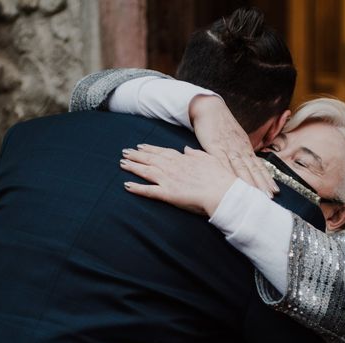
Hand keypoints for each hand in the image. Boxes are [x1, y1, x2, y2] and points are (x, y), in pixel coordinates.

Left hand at [121, 145, 237, 215]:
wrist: (222, 192)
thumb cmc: (219, 177)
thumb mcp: (208, 159)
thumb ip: (195, 154)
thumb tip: (186, 149)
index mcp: (183, 159)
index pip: (162, 152)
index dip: (150, 149)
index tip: (141, 146)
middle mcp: (173, 167)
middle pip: (151, 159)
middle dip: (137, 155)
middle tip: (125, 152)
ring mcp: (169, 179)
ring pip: (146, 171)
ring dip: (133, 167)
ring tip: (122, 163)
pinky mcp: (168, 193)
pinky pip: (148, 191)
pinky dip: (137, 188)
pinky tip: (126, 186)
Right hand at [189, 95, 278, 195]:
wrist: (210, 108)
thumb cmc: (222, 125)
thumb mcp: (236, 139)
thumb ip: (242, 152)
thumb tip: (248, 165)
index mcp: (246, 148)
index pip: (259, 166)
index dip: (267, 179)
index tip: (275, 191)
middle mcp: (240, 149)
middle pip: (253, 169)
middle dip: (262, 184)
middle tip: (270, 197)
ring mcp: (228, 149)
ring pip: (240, 168)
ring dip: (249, 182)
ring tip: (256, 194)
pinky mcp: (215, 147)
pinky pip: (222, 163)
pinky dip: (229, 174)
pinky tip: (232, 183)